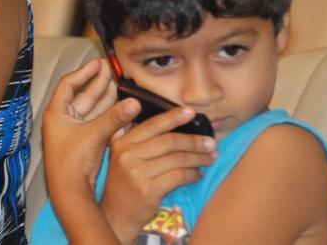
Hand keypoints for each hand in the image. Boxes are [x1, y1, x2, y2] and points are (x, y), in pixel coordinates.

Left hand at [42, 59, 125, 194]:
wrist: (69, 190)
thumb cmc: (71, 163)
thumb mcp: (94, 135)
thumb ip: (114, 118)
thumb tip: (133, 103)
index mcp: (57, 113)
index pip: (69, 84)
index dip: (84, 73)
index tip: (97, 63)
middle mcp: (64, 119)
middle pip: (82, 94)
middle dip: (98, 83)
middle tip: (112, 70)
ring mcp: (74, 130)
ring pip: (92, 108)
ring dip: (105, 97)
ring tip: (119, 83)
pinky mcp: (84, 141)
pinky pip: (98, 121)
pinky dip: (109, 114)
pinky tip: (121, 106)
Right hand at [99, 106, 217, 241]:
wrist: (115, 215)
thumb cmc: (125, 184)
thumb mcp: (124, 158)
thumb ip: (140, 141)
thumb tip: (173, 125)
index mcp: (121, 142)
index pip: (152, 125)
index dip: (173, 117)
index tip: (191, 112)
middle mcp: (127, 154)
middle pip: (168, 142)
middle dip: (194, 141)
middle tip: (211, 142)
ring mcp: (137, 172)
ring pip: (177, 159)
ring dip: (198, 158)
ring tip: (211, 158)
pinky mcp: (148, 190)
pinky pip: (179, 176)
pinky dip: (193, 174)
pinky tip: (198, 175)